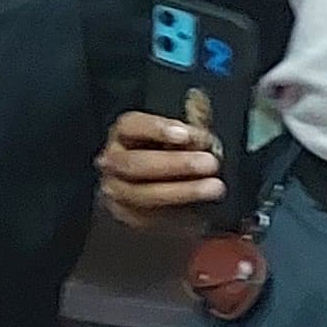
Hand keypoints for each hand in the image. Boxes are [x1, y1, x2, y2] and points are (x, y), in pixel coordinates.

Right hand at [98, 109, 228, 230]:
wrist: (164, 198)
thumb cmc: (174, 159)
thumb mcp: (184, 138)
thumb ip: (192, 125)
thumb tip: (200, 109)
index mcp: (125, 135)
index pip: (130, 126)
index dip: (156, 128)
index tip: (185, 135)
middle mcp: (113, 162)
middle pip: (134, 163)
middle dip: (175, 164)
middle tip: (210, 163)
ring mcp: (117, 191)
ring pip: (140, 193)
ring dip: (181, 191)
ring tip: (213, 188)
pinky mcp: (127, 217)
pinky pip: (147, 218)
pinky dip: (176, 215)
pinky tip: (199, 212)